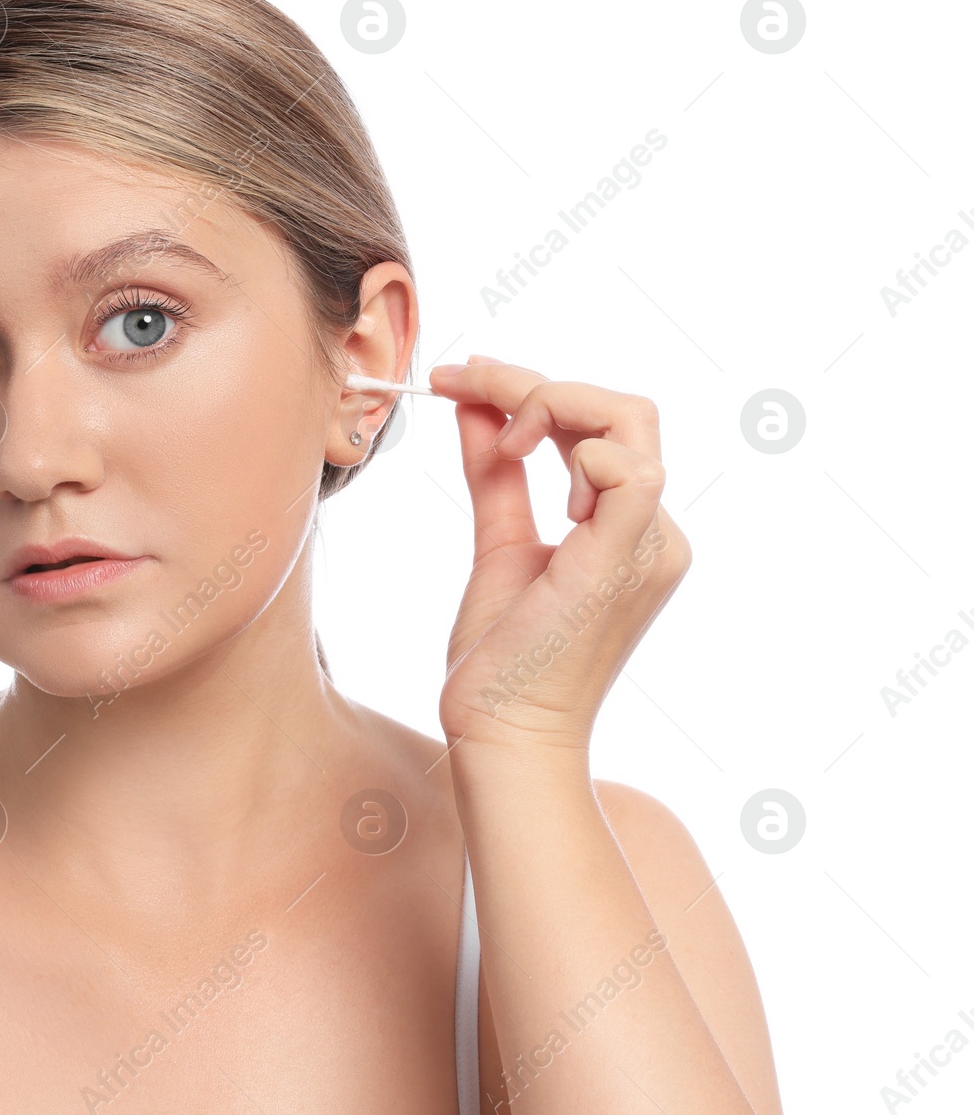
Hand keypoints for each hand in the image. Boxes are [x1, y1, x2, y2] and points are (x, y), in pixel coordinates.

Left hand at [427, 354, 690, 759]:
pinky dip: (572, 449)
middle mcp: (655, 535)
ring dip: (549, 405)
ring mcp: (650, 547)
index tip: (458, 378)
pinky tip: (520, 463)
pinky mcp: (627, 561)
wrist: (501, 736)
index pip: (603, 427)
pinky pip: (629, 470)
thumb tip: (473, 406)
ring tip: (496, 443)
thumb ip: (494, 474)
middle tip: (461, 380)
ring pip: (631, 423)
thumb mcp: (498, 544)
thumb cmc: (501, 661)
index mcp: (630, 532)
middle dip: (536, 383)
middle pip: (625, 410)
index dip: (531, 389)